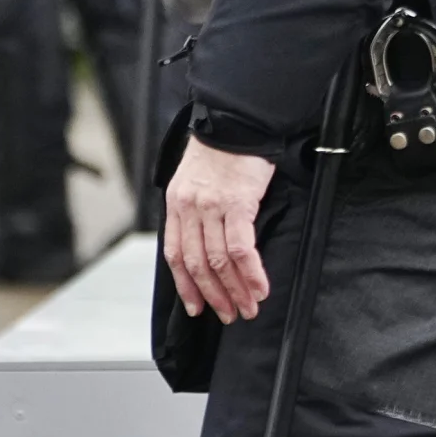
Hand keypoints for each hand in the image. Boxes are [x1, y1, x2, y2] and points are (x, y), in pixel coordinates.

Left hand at [161, 137, 279, 323]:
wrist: (236, 121)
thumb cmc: (221, 150)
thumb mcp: (194, 179)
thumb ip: (195, 210)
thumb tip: (205, 242)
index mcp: (176, 204)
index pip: (175, 254)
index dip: (186, 285)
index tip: (196, 307)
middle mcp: (189, 208)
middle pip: (197, 263)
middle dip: (213, 295)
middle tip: (228, 315)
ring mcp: (212, 207)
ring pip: (218, 261)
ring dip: (235, 290)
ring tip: (248, 307)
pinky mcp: (238, 204)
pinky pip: (241, 248)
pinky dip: (250, 273)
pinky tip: (260, 287)